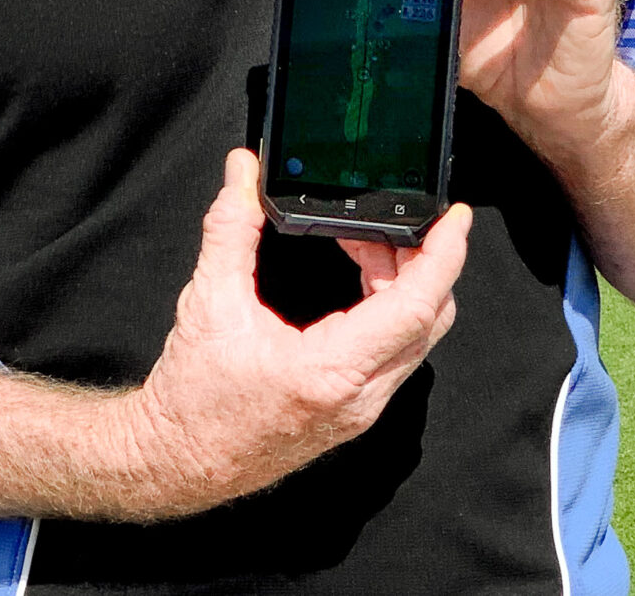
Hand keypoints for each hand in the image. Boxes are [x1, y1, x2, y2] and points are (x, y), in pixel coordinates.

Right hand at [121, 149, 469, 514]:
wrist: (179, 460)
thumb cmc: (192, 399)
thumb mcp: (208, 301)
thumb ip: (230, 229)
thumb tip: (242, 174)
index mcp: (330, 371)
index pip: (415, 306)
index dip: (443, 256)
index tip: (455, 218)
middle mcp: (358, 396)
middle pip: (429, 319)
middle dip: (423, 260)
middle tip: (395, 220)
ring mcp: (361, 408)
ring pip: (417, 339)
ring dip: (406, 284)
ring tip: (365, 245)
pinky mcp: (354, 411)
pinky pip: (397, 355)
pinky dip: (391, 311)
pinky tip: (359, 284)